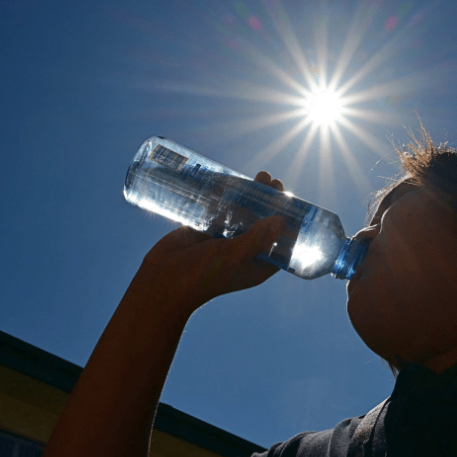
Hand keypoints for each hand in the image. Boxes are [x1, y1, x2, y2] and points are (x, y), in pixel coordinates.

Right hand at [127, 172, 286, 319]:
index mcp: (256, 265)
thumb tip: (281, 221)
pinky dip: (228, 197)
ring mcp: (224, 240)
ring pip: (243, 214)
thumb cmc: (201, 276)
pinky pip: (221, 210)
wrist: (161, 281)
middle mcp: (243, 252)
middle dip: (270, 203)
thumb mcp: (234, 257)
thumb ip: (256, 239)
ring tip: (261, 176)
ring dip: (252, 196)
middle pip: (263, 224)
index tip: (295, 204)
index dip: (289, 225)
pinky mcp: (205, 230)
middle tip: (275, 183)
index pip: (281, 244)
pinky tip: (234, 180)